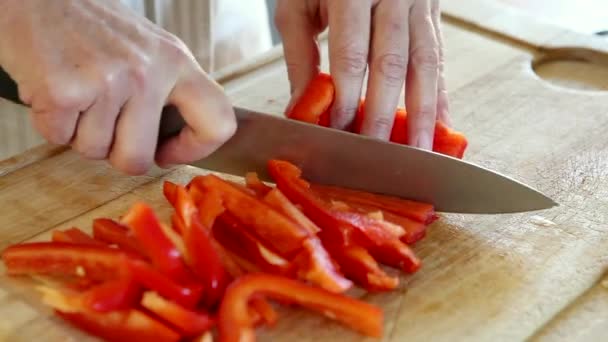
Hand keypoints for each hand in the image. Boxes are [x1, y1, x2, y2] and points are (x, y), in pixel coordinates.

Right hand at [0, 0, 235, 174]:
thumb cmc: (93, 27)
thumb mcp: (149, 48)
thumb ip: (169, 90)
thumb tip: (178, 142)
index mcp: (177, 61)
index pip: (218, 122)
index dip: (195, 150)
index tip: (168, 152)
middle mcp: (147, 72)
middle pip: (138, 158)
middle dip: (115, 153)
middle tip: (103, 123)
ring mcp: (107, 81)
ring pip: (94, 150)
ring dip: (80, 132)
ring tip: (78, 93)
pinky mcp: (65, 91)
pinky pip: (58, 138)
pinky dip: (51, 123)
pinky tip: (55, 90)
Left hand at [275, 0, 448, 149]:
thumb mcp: (298, 4)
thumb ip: (299, 54)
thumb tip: (302, 109)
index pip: (352, 56)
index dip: (347, 99)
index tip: (340, 133)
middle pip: (391, 65)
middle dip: (384, 115)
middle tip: (376, 155)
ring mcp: (419, 3)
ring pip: (424, 65)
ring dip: (422, 113)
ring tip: (418, 151)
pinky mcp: (433, 13)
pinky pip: (440, 59)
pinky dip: (440, 96)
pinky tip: (440, 126)